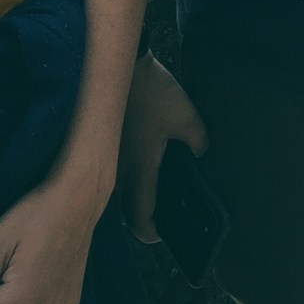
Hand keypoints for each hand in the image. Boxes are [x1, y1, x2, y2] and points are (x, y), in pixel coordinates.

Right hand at [117, 52, 208, 243]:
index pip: (140, 219)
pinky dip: (127, 181)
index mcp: (139, 173)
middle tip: (162, 216)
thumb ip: (198, 141)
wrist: (120, 68)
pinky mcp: (104, 148)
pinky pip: (114, 176)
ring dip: (133, 200)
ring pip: (118, 195)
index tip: (164, 235)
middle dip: (142, 220)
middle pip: (126, 213)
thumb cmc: (152, 93)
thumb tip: (199, 154)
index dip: (151, 233)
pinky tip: (143, 166)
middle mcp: (118, 174)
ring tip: (155, 192)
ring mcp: (108, 161)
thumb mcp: (186, 116)